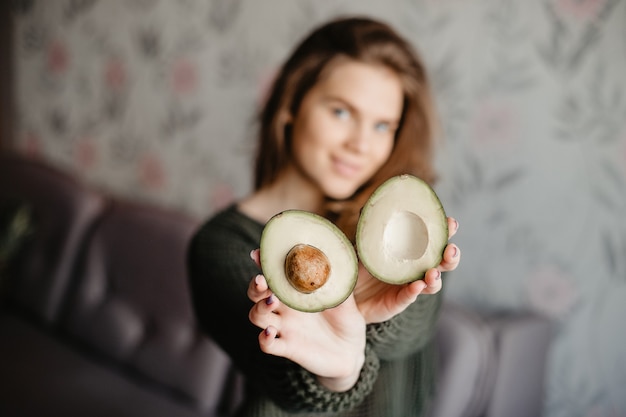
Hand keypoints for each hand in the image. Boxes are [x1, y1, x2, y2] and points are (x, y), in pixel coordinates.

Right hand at [248, 250, 366, 391]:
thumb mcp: (345, 299)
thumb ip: (337, 282)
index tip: (258, 254)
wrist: (352, 352)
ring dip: (260, 307)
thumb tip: (336, 258)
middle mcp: (285, 309)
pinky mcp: (288, 348)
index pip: (274, 275)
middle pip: (256, 294)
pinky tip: (270, 331)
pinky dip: (264, 338)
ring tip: (272, 302)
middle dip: (255, 286)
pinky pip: (267, 344)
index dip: (264, 264)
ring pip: (257, 315)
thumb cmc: (347, 321)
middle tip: (262, 281)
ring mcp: (285, 328)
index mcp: (296, 292)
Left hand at [354, 217, 460, 323]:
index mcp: (412, 251)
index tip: (451, 223)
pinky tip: (417, 285)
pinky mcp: (399, 300)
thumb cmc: (358, 262)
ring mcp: (409, 285)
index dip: (445, 231)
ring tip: (431, 273)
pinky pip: (410, 296)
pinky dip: (415, 290)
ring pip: (432, 283)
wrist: (345, 291)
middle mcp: (415, 268)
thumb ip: (371, 230)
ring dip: (435, 277)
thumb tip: (370, 206)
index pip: (434, 240)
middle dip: (450, 256)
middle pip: (443, 263)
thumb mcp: (363, 243)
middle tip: (450, 250)